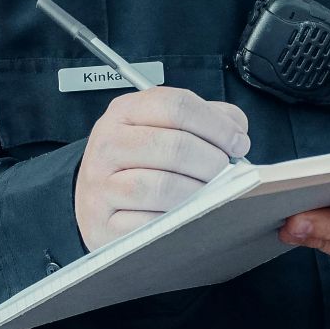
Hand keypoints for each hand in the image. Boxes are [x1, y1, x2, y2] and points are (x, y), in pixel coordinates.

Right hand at [75, 86, 249, 250]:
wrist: (92, 199)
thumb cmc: (134, 162)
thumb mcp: (160, 127)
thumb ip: (203, 119)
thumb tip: (236, 129)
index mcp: (125, 111)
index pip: (177, 106)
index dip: (217, 125)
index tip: (237, 142)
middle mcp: (109, 143)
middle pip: (176, 146)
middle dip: (213, 162)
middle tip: (225, 171)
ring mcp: (102, 183)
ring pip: (165, 186)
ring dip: (199, 192)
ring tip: (208, 193)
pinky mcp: (104, 221)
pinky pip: (151, 221)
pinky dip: (176, 220)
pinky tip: (184, 214)